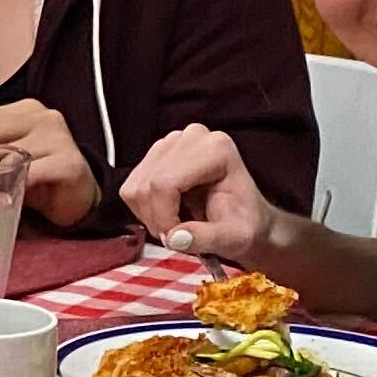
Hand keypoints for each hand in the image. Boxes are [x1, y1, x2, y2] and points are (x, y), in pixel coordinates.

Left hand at [0, 99, 98, 226]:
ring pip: (8, 151)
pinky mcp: (69, 163)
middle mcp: (43, 117)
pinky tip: (1, 196)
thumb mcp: (2, 160)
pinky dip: (13, 185)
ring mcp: (59, 138)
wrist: (77, 199)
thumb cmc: (36, 178)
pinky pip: (32, 173)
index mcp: (24, 110)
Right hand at [117, 124, 283, 265]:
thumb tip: (174, 238)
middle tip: (174, 237)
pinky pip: (131, 187)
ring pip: (135, 187)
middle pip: (147, 184)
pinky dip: (143, 209)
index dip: (163, 217)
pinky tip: (167, 212)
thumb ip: (206, 238)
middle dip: (155, 219)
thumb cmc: (244, 225)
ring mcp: (171, 143)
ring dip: (148, 215)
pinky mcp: (157, 154)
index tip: (175, 239)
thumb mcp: (235, 239)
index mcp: (216, 150)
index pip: (165, 183)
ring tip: (174, 225)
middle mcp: (192, 137)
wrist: (244, 218)